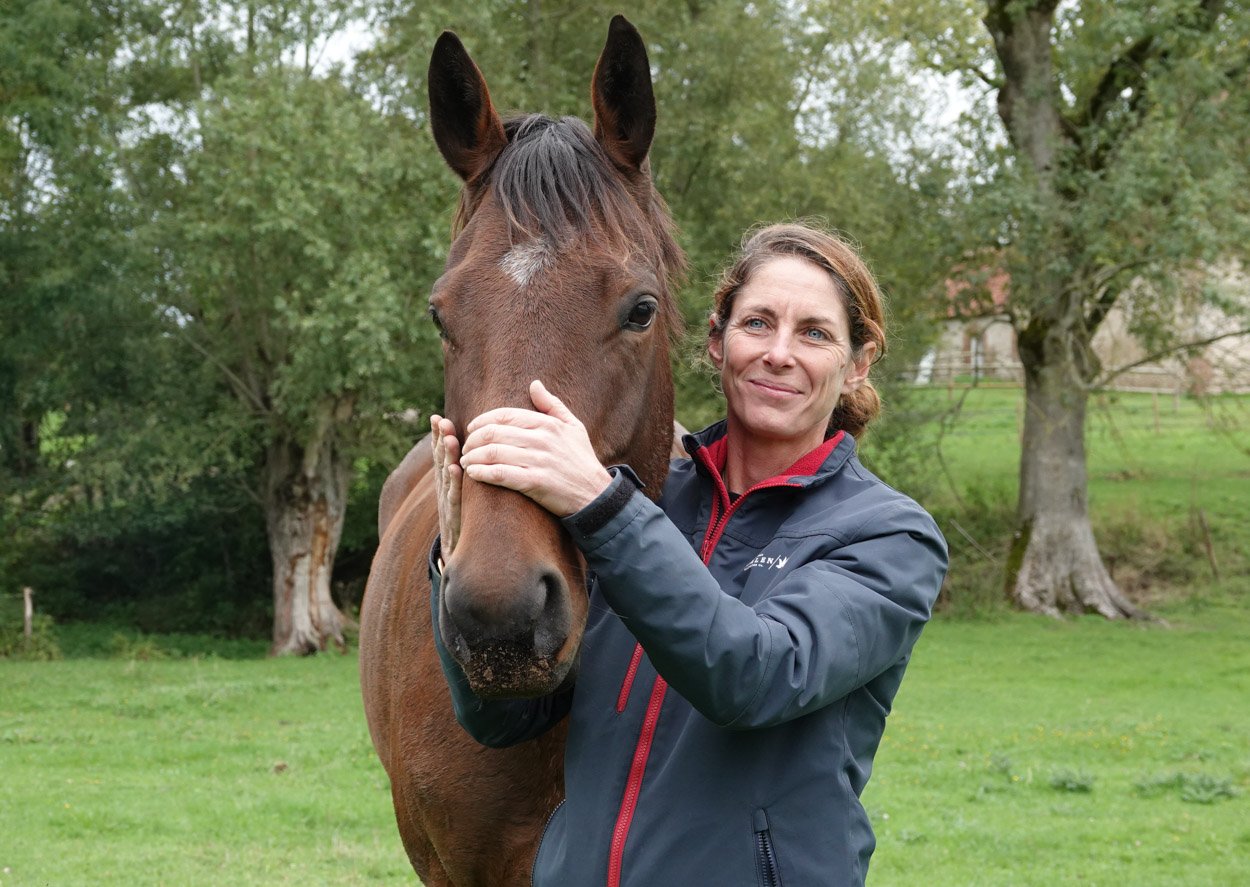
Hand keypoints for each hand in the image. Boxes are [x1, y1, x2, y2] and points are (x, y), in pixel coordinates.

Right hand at [430, 414, 462, 564]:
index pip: (444, 460)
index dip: (440, 439)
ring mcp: (448, 510)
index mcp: (449, 490)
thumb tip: (476, 459)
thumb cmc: (467, 532)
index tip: (437, 417)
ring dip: (446, 457)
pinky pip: (455, 501)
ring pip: (446, 480)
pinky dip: (454, 484)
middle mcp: (445, 496)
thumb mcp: (466, 506)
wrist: (466, 567)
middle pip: (441, 464)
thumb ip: (469, 483)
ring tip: (449, 438)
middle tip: (440, 420)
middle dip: (440, 442)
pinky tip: (455, 470)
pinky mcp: (455, 523)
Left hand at [459, 380, 612, 516]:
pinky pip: (501, 474)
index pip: (505, 416)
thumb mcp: (574, 427)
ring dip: (473, 457)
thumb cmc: (582, 460)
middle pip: (494, 433)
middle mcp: (542, 440)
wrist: (596, 495)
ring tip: (465, 461)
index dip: (482, 421)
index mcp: (548, 424)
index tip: (471, 429)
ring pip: (494, 453)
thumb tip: (534, 384)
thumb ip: (552, 405)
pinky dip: (482, 473)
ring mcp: (540, 461)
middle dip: (473, 440)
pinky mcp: (536, 483)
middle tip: (465, 447)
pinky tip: (473, 474)